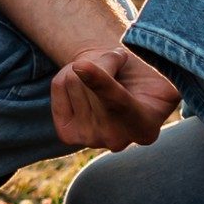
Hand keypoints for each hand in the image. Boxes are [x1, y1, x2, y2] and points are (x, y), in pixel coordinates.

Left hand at [52, 42, 177, 150]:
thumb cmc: (138, 78)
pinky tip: (85, 85)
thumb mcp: (141, 67)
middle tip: (116, 65)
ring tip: (101, 78)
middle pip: (90, 85)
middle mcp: (117, 141)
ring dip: (86, 67)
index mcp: (145, 128)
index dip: (101, 82)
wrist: (120, 89)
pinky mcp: (67, 134)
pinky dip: (69, 73)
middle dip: (102, 62)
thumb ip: (118, 62)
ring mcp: (90, 140)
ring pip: (73, 80)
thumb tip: (80, 67)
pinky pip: (58, 86)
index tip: (81, 65)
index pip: (119, 102)